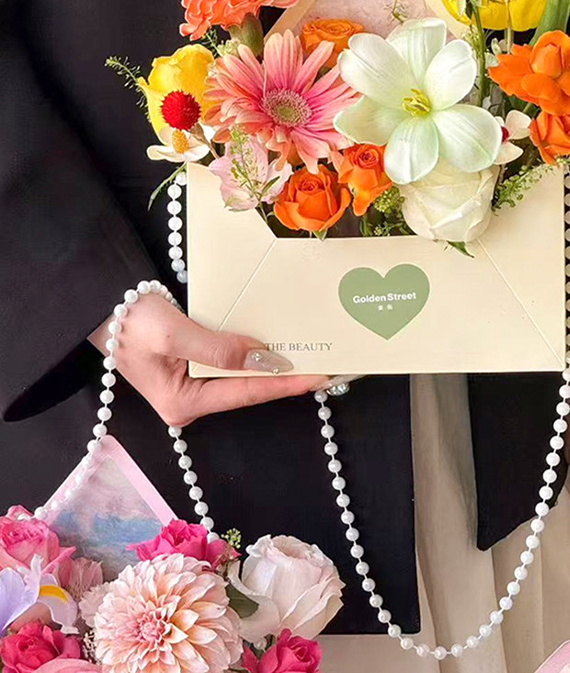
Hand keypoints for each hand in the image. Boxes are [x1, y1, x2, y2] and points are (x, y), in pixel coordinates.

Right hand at [89, 294, 328, 426]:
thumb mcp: (172, 334)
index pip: (246, 394)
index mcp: (183, 403)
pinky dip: (257, 354)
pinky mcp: (196, 367)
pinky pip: (234, 363)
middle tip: (327, 369)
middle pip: (249, 389)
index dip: (285, 385)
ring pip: (245, 376)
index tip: (319, 378)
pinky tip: (280, 346)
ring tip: (313, 358)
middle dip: (287, 378)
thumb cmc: (129, 320)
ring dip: (276, 366)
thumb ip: (218, 350)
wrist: (102, 304)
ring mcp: (194, 385)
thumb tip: (263, 360)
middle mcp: (192, 400)